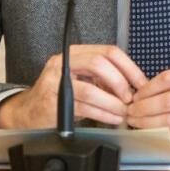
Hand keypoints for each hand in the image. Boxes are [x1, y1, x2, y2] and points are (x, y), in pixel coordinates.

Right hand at [0, 45, 148, 128]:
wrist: (28, 113)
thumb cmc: (59, 96)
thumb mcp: (81, 80)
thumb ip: (103, 79)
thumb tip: (133, 86)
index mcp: (74, 53)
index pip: (108, 51)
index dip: (129, 66)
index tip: (141, 82)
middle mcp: (64, 63)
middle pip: (99, 63)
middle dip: (120, 82)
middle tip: (130, 98)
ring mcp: (56, 81)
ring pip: (91, 88)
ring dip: (113, 103)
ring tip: (123, 112)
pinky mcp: (54, 102)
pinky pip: (85, 107)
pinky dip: (103, 114)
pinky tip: (113, 119)